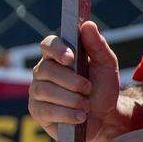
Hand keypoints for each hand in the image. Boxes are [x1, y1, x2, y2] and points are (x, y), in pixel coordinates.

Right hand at [28, 21, 120, 141]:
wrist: (105, 117)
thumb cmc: (102, 88)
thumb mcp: (106, 65)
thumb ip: (97, 45)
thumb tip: (87, 24)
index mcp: (57, 56)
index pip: (48, 44)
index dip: (56, 49)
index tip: (70, 58)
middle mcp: (42, 72)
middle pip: (47, 70)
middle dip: (72, 81)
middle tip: (88, 88)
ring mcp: (36, 92)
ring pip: (46, 91)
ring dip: (72, 100)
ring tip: (86, 105)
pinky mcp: (37, 111)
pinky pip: (47, 110)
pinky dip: (67, 114)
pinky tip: (79, 117)